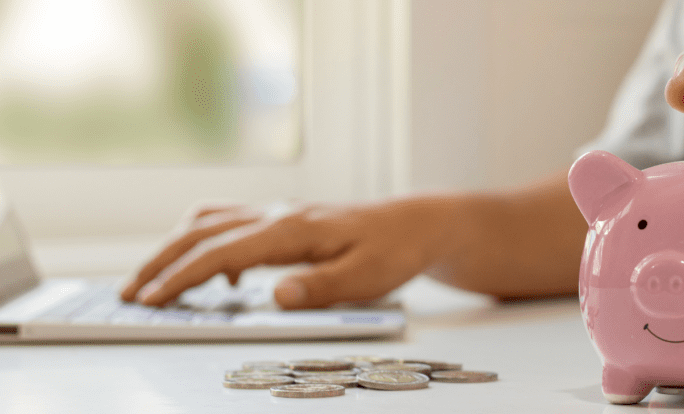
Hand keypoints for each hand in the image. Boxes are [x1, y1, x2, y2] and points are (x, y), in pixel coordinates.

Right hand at [120, 198, 464, 308]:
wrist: (417, 224)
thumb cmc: (394, 249)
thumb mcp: (366, 277)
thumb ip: (320, 287)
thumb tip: (274, 295)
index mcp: (291, 228)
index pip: (221, 252)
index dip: (182, 277)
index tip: (151, 300)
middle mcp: (278, 214)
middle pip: (202, 232)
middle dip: (161, 262)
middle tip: (130, 293)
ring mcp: (280, 213)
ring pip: (211, 222)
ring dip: (177, 248)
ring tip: (154, 280)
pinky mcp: (286, 221)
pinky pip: (232, 224)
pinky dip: (209, 244)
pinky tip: (220, 276)